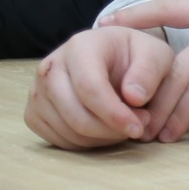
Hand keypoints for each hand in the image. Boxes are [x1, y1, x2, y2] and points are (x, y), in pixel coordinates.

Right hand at [25, 24, 175, 148]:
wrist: (110, 56)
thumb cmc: (134, 56)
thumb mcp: (155, 54)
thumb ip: (149, 71)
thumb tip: (134, 97)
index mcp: (80, 46)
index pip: (89, 87)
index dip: (114, 114)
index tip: (138, 127)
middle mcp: (51, 67)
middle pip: (75, 115)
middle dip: (110, 130)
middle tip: (139, 126)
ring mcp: (37, 91)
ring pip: (67, 131)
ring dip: (102, 138)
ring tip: (125, 124)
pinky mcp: (33, 112)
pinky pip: (57, 140)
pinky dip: (85, 143)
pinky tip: (105, 130)